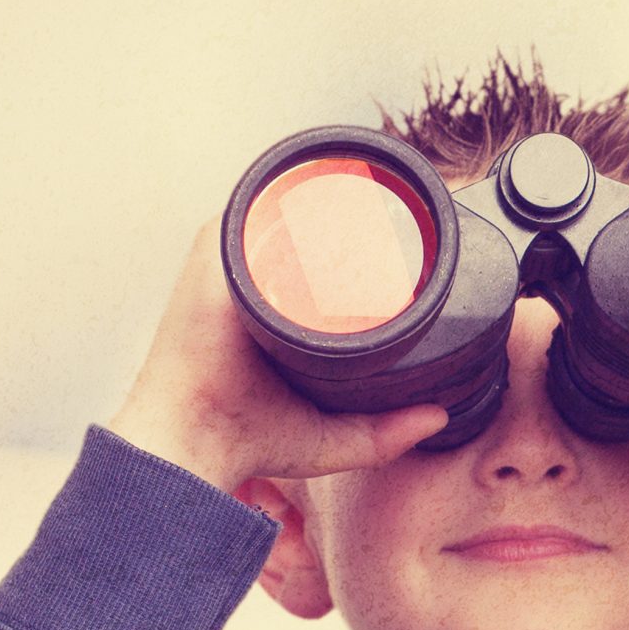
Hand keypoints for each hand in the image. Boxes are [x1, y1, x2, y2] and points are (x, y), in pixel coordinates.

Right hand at [105, 215, 451, 497]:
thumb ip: (382, 434)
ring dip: (336, 202)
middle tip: (409, 226)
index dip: (360, 249)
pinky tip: (344, 189)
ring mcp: (229, 254)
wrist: (190, 438)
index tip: (407, 250)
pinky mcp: (217, 242)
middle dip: (355, 219)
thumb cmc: (244, 440)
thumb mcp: (327, 437)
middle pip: (310, 226)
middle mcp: (246, 273)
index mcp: (265, 307)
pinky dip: (301, 192)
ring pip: (294, 210)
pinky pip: (265, 199)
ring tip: (387, 205)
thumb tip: (438, 415)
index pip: (319, 258)